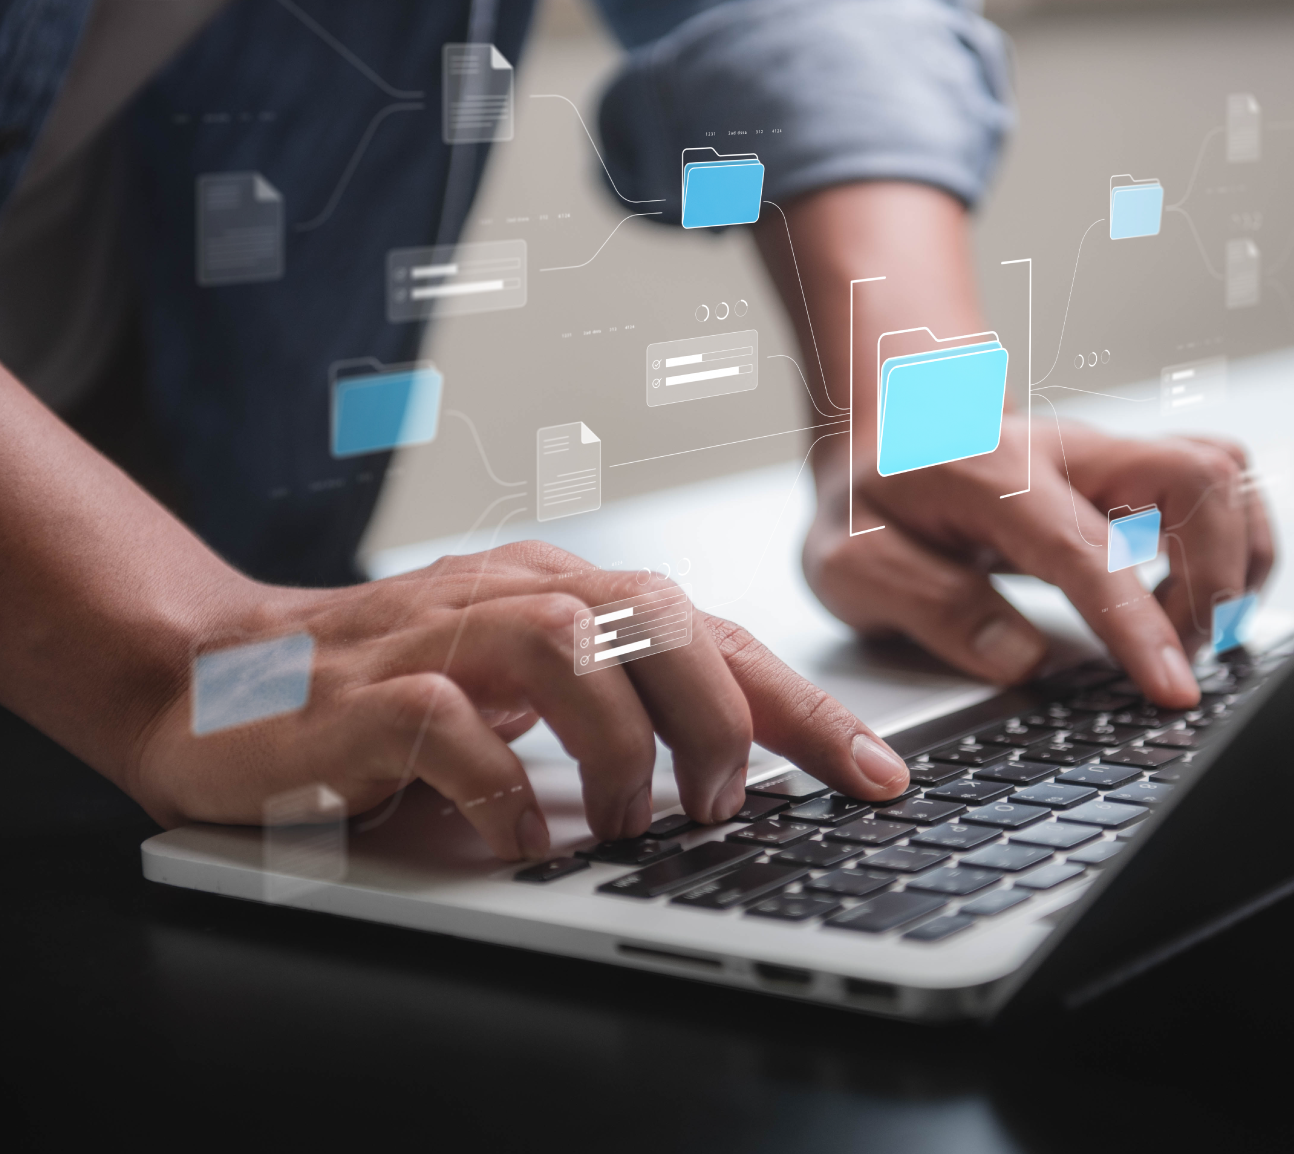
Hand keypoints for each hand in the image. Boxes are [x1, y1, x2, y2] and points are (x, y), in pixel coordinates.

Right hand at [128, 541, 911, 860]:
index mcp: (566, 594)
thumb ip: (617, 711)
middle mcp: (513, 595)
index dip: (804, 706)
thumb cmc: (385, 691)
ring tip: (639, 822)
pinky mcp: (366, 692)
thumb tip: (738, 780)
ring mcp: (437, 634)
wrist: (215, 676)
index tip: (878, 774)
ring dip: (626, 746)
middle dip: (724, 717)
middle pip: (659, 617)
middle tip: (726, 806)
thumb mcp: (522, 697)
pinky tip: (527, 838)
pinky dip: (508, 791)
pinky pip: (456, 728)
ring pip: (571, 649)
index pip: (711, 635)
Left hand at [803, 417, 1274, 706]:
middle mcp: (1068, 451)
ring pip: (1224, 470)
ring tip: (1193, 631)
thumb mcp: (852, 565)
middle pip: (1200, 475)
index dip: (1140, 625)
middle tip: (1181, 655)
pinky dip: (1230, 544)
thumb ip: (931, 606)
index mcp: (994, 474)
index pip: (1089, 549)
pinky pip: (1216, 484)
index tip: (1171, 689)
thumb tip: (1023, 657)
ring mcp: (1108, 455)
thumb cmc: (869, 504)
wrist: (880, 436)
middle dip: (1215, 579)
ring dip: (1234, 559)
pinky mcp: (1130, 471)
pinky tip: (1193, 599)